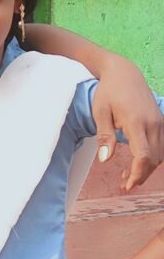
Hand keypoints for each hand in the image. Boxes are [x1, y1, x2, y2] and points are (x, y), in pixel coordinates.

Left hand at [93, 56, 163, 189]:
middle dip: (141, 175)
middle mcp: (153, 124)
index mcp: (136, 122)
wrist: (124, 73)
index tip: (127, 185)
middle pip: (154, 159)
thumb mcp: (100, 113)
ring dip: (147, 168)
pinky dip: (152, 157)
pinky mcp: (161, 121)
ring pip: (160, 154)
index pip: (144, 156)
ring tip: (127, 176)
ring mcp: (160, 122)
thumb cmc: (108, 92)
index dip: (137, 174)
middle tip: (124, 184)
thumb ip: (105, 136)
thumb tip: (105, 160)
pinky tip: (138, 162)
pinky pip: (162, 145)